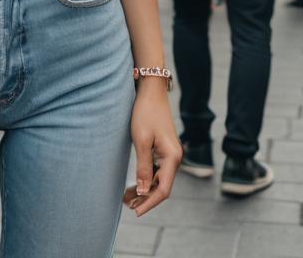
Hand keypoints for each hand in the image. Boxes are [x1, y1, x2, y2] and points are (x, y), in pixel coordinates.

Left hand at [123, 80, 180, 216]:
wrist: (150, 91)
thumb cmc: (145, 113)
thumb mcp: (141, 141)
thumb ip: (144, 167)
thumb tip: (144, 191)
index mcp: (172, 158)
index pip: (163, 190)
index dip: (150, 203)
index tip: (135, 212)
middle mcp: (174, 157)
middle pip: (162, 186)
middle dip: (146, 198)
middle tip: (127, 206)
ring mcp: (170, 153)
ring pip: (159, 179)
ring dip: (146, 190)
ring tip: (128, 198)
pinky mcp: (164, 148)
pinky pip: (157, 169)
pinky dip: (147, 178)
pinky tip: (136, 183)